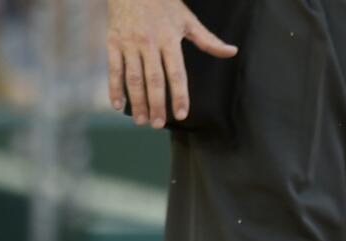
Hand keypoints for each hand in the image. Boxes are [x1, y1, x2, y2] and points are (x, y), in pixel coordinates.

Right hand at [107, 0, 238, 128]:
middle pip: (154, 80)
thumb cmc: (163, 3)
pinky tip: (118, 107)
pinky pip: (114, 69)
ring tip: (142, 121)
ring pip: (133, 78)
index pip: (176, 73)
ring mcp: (130, 43)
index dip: (179, 95)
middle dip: (156, 105)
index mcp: (170, 39)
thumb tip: (232, 52)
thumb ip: (208, 40)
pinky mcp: (113, 42)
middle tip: (158, 125)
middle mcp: (149, 43)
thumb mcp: (187, 19)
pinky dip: (114, 89)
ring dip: (137, 102)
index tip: (181, 114)